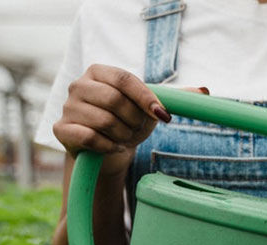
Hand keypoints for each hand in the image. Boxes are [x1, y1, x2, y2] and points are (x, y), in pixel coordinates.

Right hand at [54, 64, 207, 177]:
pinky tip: (113, 147)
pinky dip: (109, 146)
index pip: (125, 79)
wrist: (107, 151)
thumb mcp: (151, 109)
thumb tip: (205, 92)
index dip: (146, 98)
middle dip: (134, 121)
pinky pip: (91, 138)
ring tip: (124, 138)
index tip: (163, 115)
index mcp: (99, 72)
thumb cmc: (129, 123)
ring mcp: (67, 107)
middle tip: (137, 130)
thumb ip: (174, 99)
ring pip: (104, 121)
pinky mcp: (61, 129)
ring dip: (123, 135)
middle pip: (114, 100)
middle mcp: (79, 85)